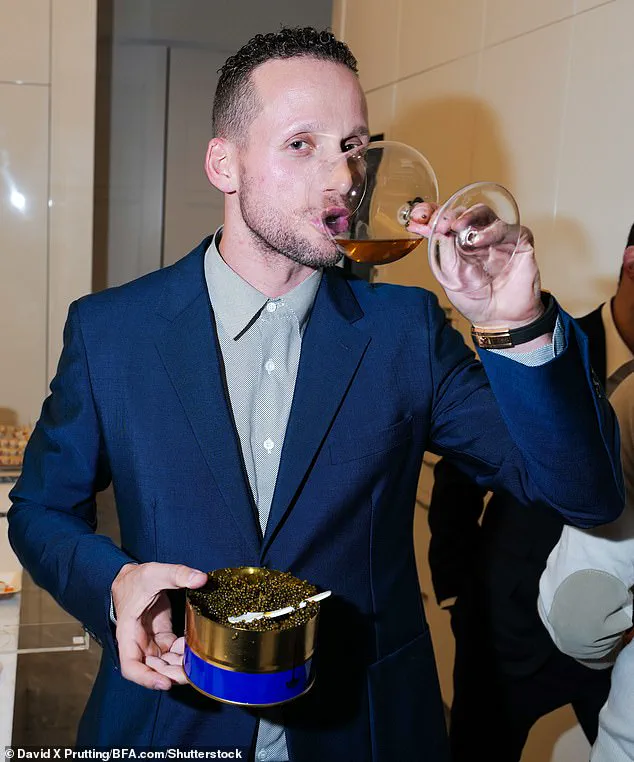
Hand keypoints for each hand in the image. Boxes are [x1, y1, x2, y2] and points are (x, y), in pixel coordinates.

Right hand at [112, 562, 207, 689]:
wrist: (131, 577)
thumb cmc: (135, 579)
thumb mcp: (154, 573)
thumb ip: (177, 573)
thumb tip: (201, 578)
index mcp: (129, 633)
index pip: (131, 666)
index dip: (146, 679)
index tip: (165, 683)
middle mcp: (138, 642)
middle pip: (153, 669)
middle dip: (171, 675)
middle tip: (193, 674)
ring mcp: (150, 641)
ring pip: (164, 663)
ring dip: (180, 666)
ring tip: (198, 663)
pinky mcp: (161, 636)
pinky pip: (172, 651)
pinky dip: (183, 653)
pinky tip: (195, 647)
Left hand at [408, 201, 543, 327]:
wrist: (500, 320)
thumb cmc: (476, 301)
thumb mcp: (451, 279)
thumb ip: (444, 254)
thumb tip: (436, 231)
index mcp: (458, 245)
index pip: (444, 222)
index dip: (432, 214)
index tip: (418, 215)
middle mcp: (477, 238)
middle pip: (463, 213)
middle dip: (448, 213)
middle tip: (440, 221)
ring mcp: (498, 239)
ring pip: (484, 214)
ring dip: (468, 216)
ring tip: (457, 226)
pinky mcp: (519, 242)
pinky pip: (507, 228)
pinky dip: (491, 231)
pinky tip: (478, 241)